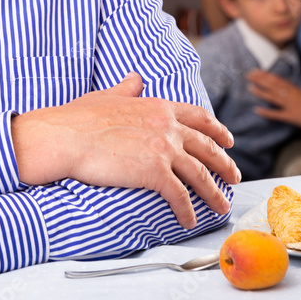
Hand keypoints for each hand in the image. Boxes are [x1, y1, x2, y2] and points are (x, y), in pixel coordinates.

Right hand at [11, 73, 239, 228]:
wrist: (66, 137)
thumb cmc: (78, 118)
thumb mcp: (107, 96)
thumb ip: (127, 89)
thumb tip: (136, 79)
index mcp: (159, 107)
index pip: (199, 117)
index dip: (217, 129)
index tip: (228, 140)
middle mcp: (167, 126)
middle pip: (207, 147)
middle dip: (224, 164)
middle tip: (234, 177)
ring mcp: (163, 149)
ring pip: (200, 174)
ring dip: (214, 193)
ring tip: (222, 206)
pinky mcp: (154, 172)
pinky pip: (179, 195)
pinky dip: (187, 210)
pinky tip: (190, 220)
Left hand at [246, 70, 300, 129]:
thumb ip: (293, 92)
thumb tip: (283, 88)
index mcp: (294, 89)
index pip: (277, 79)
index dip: (265, 75)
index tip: (255, 70)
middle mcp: (291, 95)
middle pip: (273, 85)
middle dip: (260, 80)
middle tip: (248, 75)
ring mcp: (291, 105)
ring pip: (273, 97)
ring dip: (261, 92)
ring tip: (249, 88)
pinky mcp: (292, 116)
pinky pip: (277, 114)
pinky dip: (267, 112)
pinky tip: (257, 110)